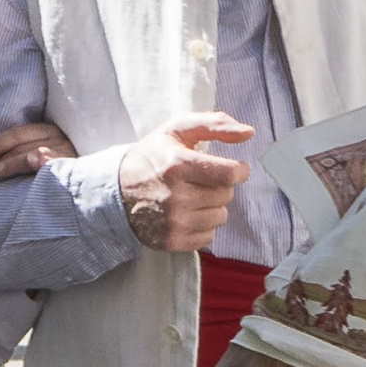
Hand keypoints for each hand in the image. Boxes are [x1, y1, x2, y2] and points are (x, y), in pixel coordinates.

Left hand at [0, 116, 76, 181]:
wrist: (88, 189)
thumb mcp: (29, 154)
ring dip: (16, 160)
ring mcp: (68, 154)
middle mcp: (59, 139)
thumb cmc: (54, 168)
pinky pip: (60, 164)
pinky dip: (48, 161)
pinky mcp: (76, 168)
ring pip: (38, 153)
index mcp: (47, 132)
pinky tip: (37, 161)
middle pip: (24, 144)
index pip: (18, 134)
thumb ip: (5, 151)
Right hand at [119, 112, 258, 253]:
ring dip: (213, 206)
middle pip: (226, 195)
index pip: (228, 175)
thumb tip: (249, 133)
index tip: (235, 169)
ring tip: (193, 196)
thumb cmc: (153, 156)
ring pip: (220, 217)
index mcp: (177, 165)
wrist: (116, 189)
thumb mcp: (178, 130)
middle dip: (219, 186)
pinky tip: (187, 214)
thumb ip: (215, 125)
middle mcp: (175, 196)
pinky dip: (203, 225)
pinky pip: (209, 236)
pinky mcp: (171, 241)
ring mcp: (173, 222)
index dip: (239, 171)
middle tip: (201, 180)